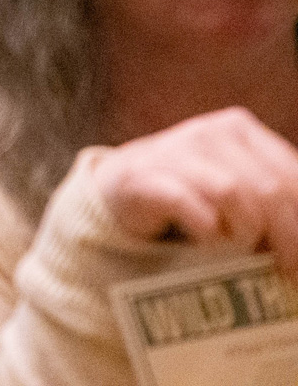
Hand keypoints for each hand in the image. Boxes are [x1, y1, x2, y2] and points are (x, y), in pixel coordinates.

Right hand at [94, 108, 297, 275]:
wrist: (123, 187)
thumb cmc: (196, 194)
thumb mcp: (243, 190)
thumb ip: (276, 202)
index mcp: (241, 130)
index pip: (294, 177)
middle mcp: (209, 133)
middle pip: (269, 189)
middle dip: (285, 238)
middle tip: (284, 272)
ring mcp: (174, 150)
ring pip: (231, 192)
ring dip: (244, 232)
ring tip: (240, 250)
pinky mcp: (143, 176)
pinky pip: (185, 202)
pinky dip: (204, 228)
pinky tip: (207, 239)